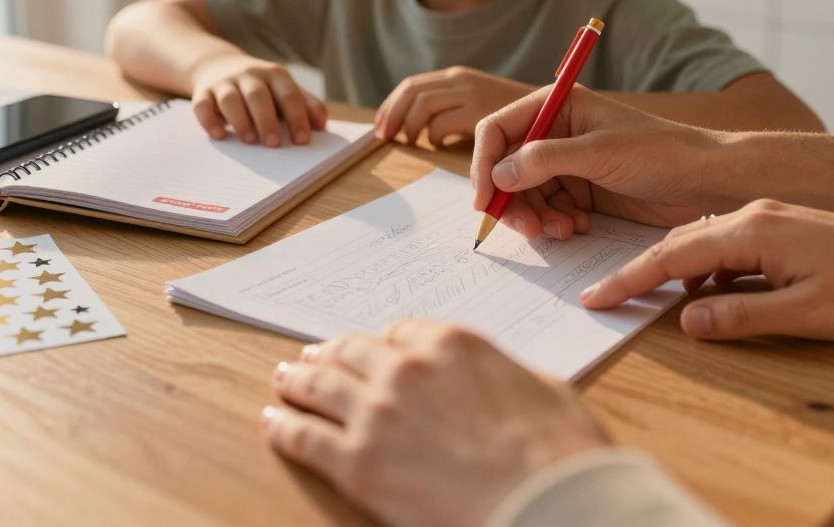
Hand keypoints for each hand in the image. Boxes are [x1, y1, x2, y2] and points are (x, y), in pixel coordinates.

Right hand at [190, 54, 326, 145]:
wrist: (216, 64)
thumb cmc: (260, 86)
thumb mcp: (283, 88)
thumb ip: (305, 104)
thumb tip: (322, 125)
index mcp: (274, 75)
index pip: (288, 94)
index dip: (297, 117)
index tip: (302, 140)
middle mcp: (249, 75)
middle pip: (258, 95)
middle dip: (266, 119)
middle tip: (274, 143)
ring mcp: (224, 82)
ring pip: (230, 99)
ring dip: (240, 120)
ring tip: (249, 141)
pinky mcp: (203, 92)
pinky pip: (202, 105)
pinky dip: (209, 121)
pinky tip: (219, 136)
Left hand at [263, 319, 606, 526]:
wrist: (546, 503)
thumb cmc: (560, 455)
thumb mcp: (546, 391)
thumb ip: (509, 375)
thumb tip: (504, 382)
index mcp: (454, 344)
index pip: (402, 330)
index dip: (384, 342)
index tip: (373, 351)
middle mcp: (407, 369)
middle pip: (351, 351)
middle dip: (330, 353)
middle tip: (313, 358)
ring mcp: (376, 414)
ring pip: (319, 385)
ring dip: (296, 380)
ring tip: (284, 379)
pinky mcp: (356, 463)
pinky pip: (303, 436)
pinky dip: (282, 425)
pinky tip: (273, 420)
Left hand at [374, 67, 531, 146]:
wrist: (561, 112)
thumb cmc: (522, 120)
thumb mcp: (482, 106)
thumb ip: (457, 111)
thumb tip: (424, 130)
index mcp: (459, 78)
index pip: (413, 84)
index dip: (391, 104)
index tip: (381, 124)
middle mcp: (462, 81)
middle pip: (411, 91)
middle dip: (391, 114)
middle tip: (383, 136)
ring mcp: (471, 94)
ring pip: (421, 106)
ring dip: (408, 127)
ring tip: (409, 143)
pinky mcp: (479, 112)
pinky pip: (440, 125)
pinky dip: (434, 137)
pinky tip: (439, 146)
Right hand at [471, 85, 721, 235]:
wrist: (707, 183)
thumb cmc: (661, 153)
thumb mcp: (598, 152)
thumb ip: (544, 160)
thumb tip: (498, 175)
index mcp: (556, 106)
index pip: (498, 131)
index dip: (485, 164)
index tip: (484, 200)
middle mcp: (556, 133)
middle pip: (507, 168)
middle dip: (512, 200)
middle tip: (527, 229)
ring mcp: (568, 164)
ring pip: (526, 195)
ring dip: (536, 217)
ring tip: (562, 231)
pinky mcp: (582, 191)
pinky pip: (549, 210)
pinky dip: (556, 223)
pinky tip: (579, 228)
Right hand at [583, 200, 833, 339]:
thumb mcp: (803, 315)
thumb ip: (740, 316)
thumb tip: (685, 321)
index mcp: (752, 229)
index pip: (673, 255)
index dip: (630, 279)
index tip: (596, 296)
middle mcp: (754, 214)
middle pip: (679, 242)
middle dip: (639, 271)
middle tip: (603, 296)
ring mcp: (769, 218)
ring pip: (702, 242)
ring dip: (672, 269)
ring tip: (643, 296)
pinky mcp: (783, 228)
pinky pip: (727, 245)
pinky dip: (704, 268)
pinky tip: (705, 292)